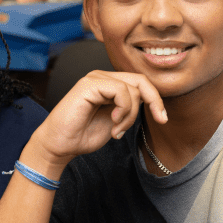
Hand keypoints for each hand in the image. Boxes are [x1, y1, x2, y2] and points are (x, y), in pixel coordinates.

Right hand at [27, 70, 166, 173]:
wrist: (59, 145)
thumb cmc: (82, 134)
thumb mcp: (116, 121)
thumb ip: (129, 108)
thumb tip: (151, 102)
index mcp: (108, 85)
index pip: (139, 82)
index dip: (155, 98)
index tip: (162, 118)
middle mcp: (102, 77)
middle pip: (140, 80)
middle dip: (155, 101)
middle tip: (159, 120)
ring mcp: (95, 79)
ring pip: (133, 88)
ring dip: (131, 114)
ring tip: (118, 130)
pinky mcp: (89, 84)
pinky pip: (121, 91)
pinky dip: (124, 110)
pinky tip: (114, 123)